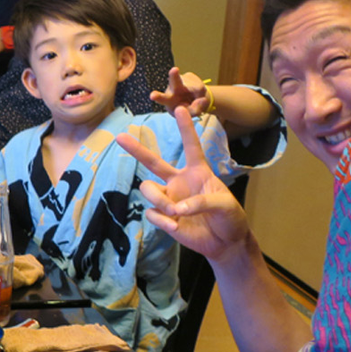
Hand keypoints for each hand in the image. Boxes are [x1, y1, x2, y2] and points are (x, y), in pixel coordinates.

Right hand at [114, 106, 250, 262]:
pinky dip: (163, 220)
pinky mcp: (163, 217)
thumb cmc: (230, 218)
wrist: (225, 243)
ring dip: (159, 200)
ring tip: (174, 212)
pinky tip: (176, 227)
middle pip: (153, 162)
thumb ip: (202, 202)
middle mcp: (179, 182)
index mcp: (198, 172)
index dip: (186, 128)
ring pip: (148, 189)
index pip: (191, 146)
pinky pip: (152, 213)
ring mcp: (169, 198)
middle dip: (136, 150)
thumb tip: (177, 207)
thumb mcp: (225, 205)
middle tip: (120, 137)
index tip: (180, 108)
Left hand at [152, 67, 210, 114]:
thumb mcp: (190, 114)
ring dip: (198, 95)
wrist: (195, 99)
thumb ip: (194, 110)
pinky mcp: (190, 76)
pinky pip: (200, 87)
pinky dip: (201, 93)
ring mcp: (181, 80)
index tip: (152, 96)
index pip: (162, 98)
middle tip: (174, 69)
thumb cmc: (187, 108)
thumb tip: (202, 99)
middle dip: (174, 75)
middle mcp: (173, 88)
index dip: (157, 97)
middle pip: (174, 81)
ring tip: (196, 100)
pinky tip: (197, 94)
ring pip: (195, 87)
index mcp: (168, 100)